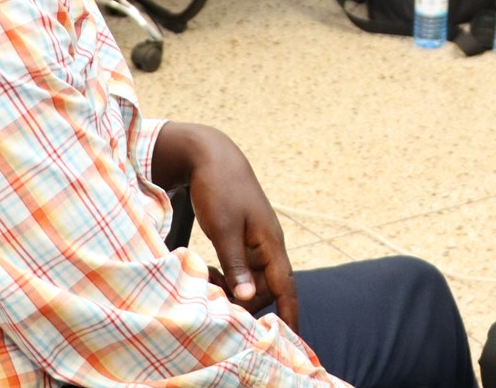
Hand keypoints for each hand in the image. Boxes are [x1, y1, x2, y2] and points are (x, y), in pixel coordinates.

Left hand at [152, 123, 297, 327]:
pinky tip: (207, 271)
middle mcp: (269, 245)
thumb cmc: (220, 190)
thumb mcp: (223, 229)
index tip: (290, 338)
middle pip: (265, 289)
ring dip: (232, 288)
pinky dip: (227, 275)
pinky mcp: (246, 238)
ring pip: (251, 280)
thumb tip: (247, 298)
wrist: (214, 158)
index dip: (289, 313)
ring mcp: (258, 242)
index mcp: (270, 243)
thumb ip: (236, 264)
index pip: (285, 286)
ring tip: (205, 281)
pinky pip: (242, 268)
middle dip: (244, 301)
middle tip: (213, 300)